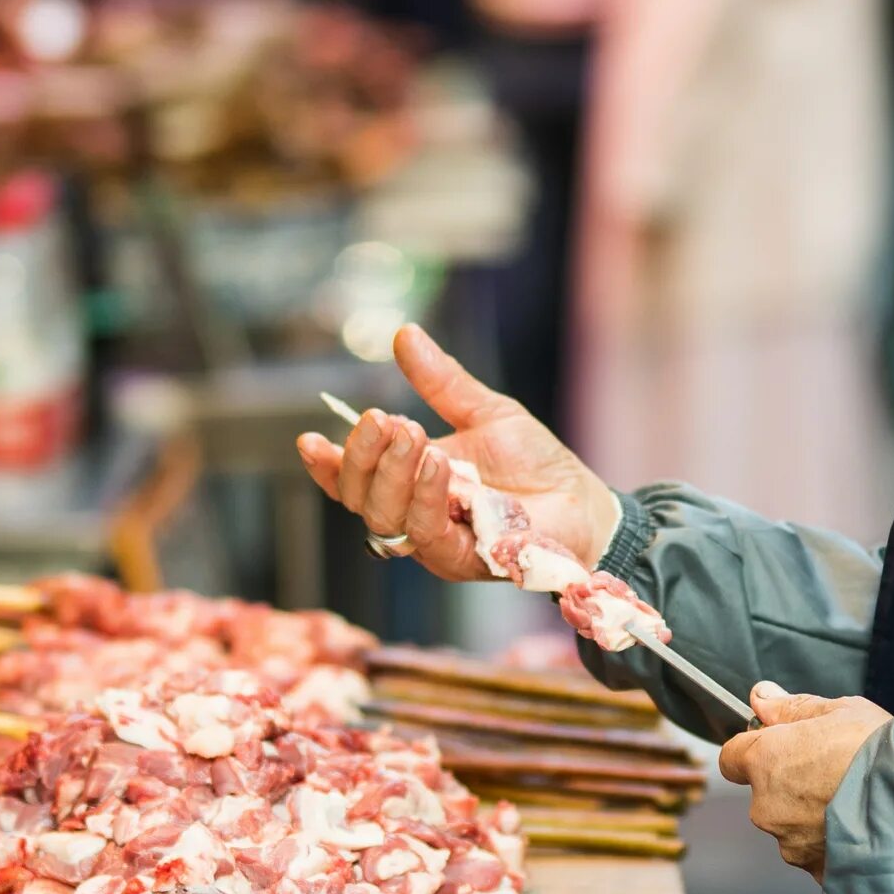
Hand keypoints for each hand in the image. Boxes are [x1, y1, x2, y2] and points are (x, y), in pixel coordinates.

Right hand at [293, 325, 618, 583]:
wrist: (583, 501)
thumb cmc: (536, 464)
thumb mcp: (484, 410)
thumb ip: (441, 381)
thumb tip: (405, 334)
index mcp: (410, 483)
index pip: (354, 481)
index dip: (329, 464)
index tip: (310, 439)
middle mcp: (415, 515)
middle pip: (360, 498)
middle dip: (361, 457)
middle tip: (382, 419)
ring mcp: (435, 542)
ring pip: (385, 518)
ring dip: (391, 473)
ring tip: (411, 433)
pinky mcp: (462, 559)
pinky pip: (427, 534)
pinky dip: (426, 496)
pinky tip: (437, 464)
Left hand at [718, 686, 892, 877]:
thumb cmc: (880, 753)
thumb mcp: (840, 711)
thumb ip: (793, 707)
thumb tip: (761, 697)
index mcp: (764, 761)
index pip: (732, 756)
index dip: (755, 749)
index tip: (780, 746)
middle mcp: (767, 806)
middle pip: (765, 794)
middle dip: (791, 784)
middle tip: (834, 772)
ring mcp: (790, 843)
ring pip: (791, 826)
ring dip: (813, 816)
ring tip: (855, 802)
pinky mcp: (815, 871)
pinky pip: (816, 854)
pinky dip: (832, 844)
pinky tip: (861, 829)